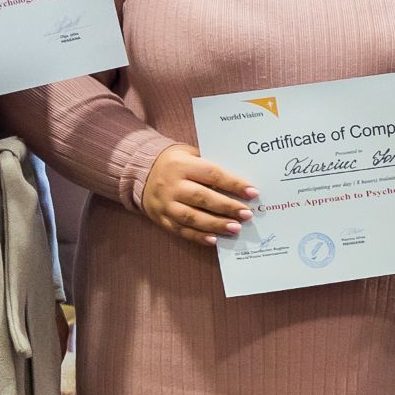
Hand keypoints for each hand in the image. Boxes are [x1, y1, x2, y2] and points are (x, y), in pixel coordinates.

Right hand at [139, 143, 256, 245]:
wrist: (141, 172)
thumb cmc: (177, 163)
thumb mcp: (191, 155)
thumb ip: (211, 168)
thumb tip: (242, 185)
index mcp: (181, 165)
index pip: (212, 174)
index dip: (234, 184)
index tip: (253, 193)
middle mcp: (171, 185)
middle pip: (202, 197)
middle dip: (227, 207)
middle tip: (247, 214)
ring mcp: (164, 203)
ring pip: (191, 217)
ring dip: (215, 224)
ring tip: (235, 229)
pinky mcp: (160, 218)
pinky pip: (180, 230)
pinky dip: (198, 236)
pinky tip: (215, 239)